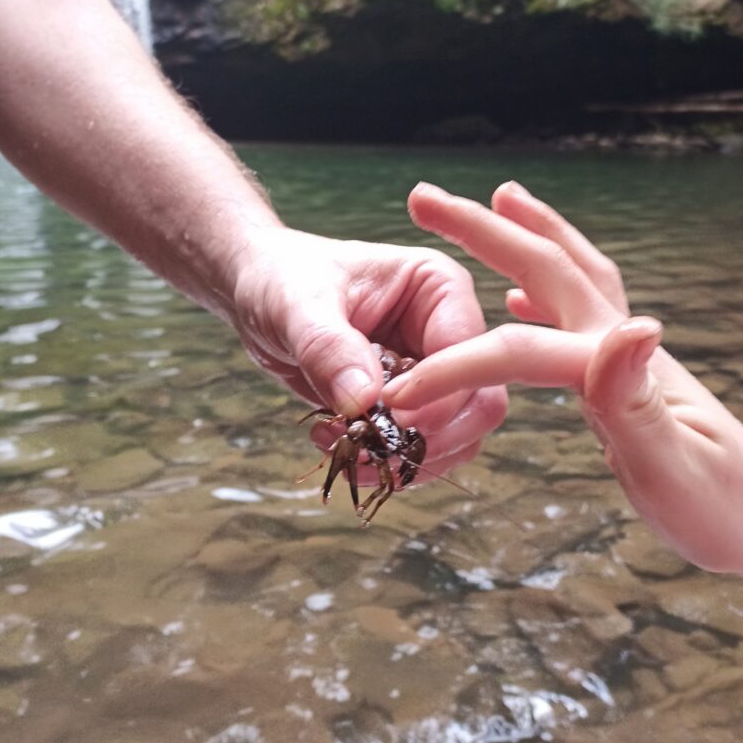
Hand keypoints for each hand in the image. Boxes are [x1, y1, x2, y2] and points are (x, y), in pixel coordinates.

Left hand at [231, 225, 507, 477]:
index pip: (467, 352)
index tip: (387, 411)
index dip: (437, 392)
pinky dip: (387, 464)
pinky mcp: (412, 407)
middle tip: (374, 447)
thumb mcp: (299, 304)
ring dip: (406, 459)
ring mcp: (436, 375)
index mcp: (441, 288)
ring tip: (346, 450)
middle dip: (431, 437)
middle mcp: (450, 334)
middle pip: (480, 402)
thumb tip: (365, 401)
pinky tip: (339, 449)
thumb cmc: (284, 278)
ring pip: (458, 438)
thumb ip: (330, 348)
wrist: (262, 294)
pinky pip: (422, 451)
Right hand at [383, 182, 742, 574]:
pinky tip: (522, 300)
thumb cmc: (724, 511)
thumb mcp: (676, 469)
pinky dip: (546, 291)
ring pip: (570, 277)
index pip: (523, 349)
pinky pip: (578, 314)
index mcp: (623, 366)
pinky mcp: (629, 375)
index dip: (457, 364)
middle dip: (484, 230)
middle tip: (426, 197)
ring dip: (528, 236)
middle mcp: (623, 345)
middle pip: (548, 268)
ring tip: (498, 202)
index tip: (400, 395)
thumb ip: (637, 403)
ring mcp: (628, 355)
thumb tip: (632, 324)